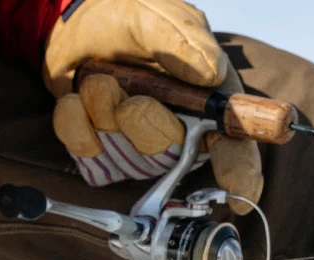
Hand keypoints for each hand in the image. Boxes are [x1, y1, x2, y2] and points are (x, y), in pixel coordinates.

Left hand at [44, 0, 261, 208]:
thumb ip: (185, 42)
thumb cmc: (130, 20)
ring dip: (106, 113)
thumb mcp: (160, 17)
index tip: (236, 187)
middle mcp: (178, 133)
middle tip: (132, 100)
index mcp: (208, 104)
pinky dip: (75, 123)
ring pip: (127, 156)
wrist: (76, 22)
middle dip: (147, 126)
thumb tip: (211, 75)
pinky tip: (77, 97)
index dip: (239, 172)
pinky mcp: (103, 153)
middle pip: (172, 157)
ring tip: (102, 80)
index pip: (234, 149)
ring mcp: (138, 148)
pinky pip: (87, 153)